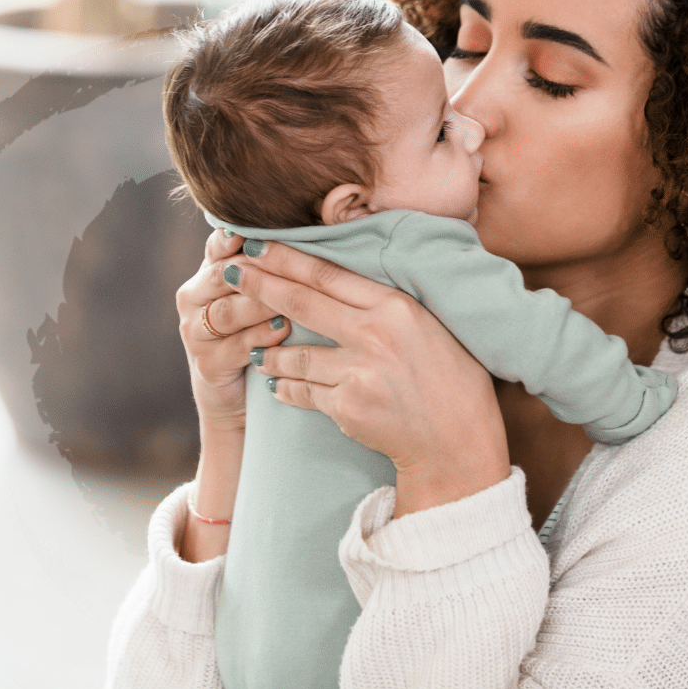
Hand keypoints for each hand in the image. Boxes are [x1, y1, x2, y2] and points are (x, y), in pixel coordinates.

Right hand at [174, 228, 291, 562]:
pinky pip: (232, 346)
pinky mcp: (206, 364)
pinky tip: (282, 332)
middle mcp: (196, 297)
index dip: (235, 235)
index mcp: (210, 272)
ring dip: (259, 305)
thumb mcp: (271, 297)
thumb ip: (282, 265)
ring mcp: (197, 332)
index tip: (255, 227)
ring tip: (287, 300)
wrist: (244, 399)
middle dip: (255, 269)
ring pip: (226, 310)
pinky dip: (259, 338)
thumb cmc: (268, 336)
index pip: (220, 245)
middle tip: (279, 261)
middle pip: (222, 274)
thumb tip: (323, 219)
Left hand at [224, 242, 510, 515]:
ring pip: (295, 352)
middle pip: (302, 302)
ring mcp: (358, 372)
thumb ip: (389, 303)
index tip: (257, 244)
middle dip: (259, 285)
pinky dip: (286, 387)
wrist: (457, 444)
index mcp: (397, 306)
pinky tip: (275, 384)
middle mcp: (375, 334)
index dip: (287, 257)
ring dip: (267, 349)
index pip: (329, 274)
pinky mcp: (347, 407)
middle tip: (230, 271)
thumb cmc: (453, 379)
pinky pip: (303, 391)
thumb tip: (347, 277)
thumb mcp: (430, 325)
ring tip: (251, 347)